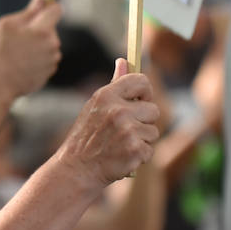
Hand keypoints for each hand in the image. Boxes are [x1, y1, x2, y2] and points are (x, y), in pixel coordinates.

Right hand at [0, 0, 63, 97]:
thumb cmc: (0, 53)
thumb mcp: (7, 26)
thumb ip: (28, 11)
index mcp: (43, 30)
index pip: (57, 9)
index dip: (49, 7)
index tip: (40, 10)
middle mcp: (52, 44)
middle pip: (50, 29)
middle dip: (38, 30)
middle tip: (19, 38)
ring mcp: (52, 60)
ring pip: (48, 45)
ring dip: (38, 45)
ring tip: (18, 53)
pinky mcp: (49, 72)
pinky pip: (46, 59)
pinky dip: (37, 59)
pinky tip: (22, 64)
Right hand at [56, 59, 159, 185]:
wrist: (76, 169)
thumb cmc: (86, 137)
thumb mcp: (95, 107)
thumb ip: (114, 85)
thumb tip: (123, 60)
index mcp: (107, 96)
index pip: (141, 80)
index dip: (145, 92)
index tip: (141, 101)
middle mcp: (118, 111)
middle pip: (154, 109)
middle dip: (145, 121)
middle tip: (126, 131)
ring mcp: (127, 131)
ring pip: (153, 131)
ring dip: (142, 140)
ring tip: (121, 145)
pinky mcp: (134, 150)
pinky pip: (150, 149)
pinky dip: (140, 156)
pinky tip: (123, 157)